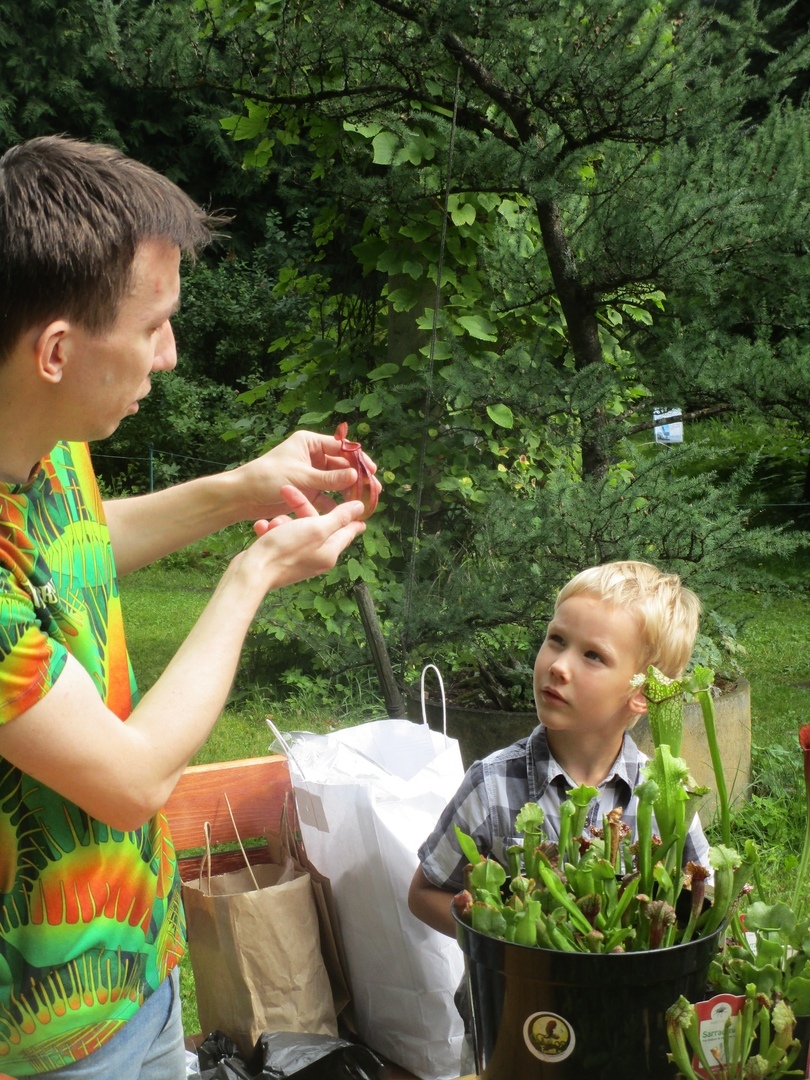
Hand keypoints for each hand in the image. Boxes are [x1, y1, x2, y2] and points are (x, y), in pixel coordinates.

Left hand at [235, 430, 378, 520]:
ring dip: (349, 491)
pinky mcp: (307, 492)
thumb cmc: (267, 478)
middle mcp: (312, 457)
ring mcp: (310, 475)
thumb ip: (329, 478)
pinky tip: (348, 512)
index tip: (372, 470)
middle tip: (374, 488)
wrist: (243, 496)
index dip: (358, 458)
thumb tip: (355, 475)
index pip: (340, 447)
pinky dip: (336, 502)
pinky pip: (326, 495)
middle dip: (357, 477)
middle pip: (341, 465)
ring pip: (336, 482)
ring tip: (365, 502)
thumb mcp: (301, 476)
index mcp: (309, 443)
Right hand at [247, 486, 366, 589]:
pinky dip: (271, 531)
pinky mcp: (279, 559)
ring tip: (272, 521)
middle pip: (316, 525)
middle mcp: (316, 557)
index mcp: (329, 552)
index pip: (346, 532)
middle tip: (287, 490)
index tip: (359, 509)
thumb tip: (360, 508)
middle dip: (302, 507)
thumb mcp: (316, 528)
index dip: (352, 519)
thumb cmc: (285, 549)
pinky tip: (262, 527)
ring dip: (283, 521)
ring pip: (295, 529)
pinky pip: (279, 538)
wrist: (252, 572)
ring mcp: (297, 559)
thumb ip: (338, 518)